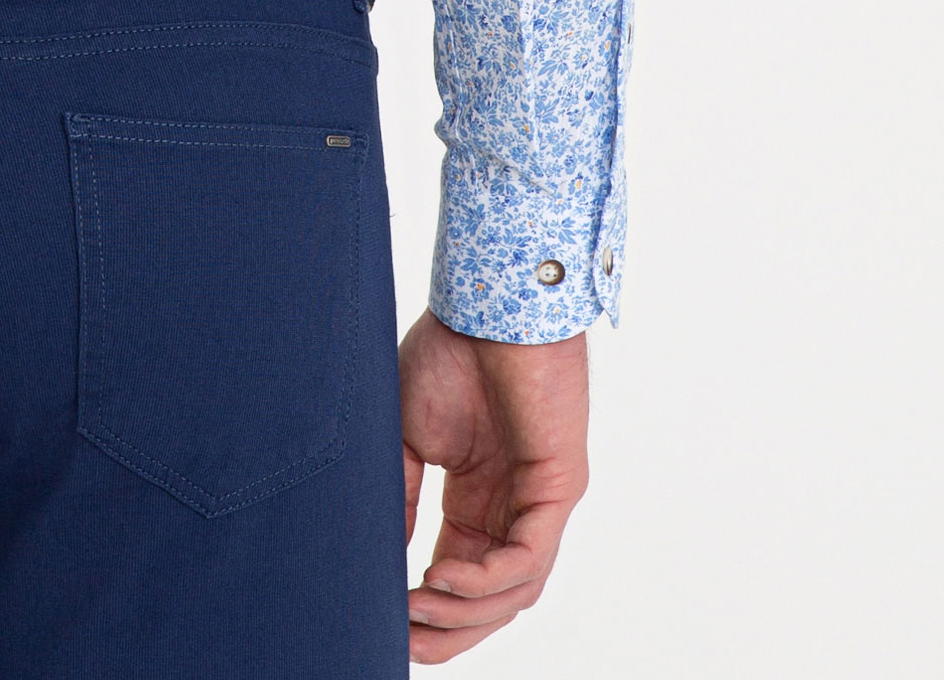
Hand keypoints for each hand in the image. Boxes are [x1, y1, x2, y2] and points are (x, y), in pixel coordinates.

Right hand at [398, 309, 588, 661]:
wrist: (485, 301)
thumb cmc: (450, 352)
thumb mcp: (409, 437)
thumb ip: (400, 497)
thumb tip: (383, 559)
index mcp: (481, 497)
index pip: (462, 575)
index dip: (429, 608)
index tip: (386, 621)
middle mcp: (515, 507)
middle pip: (491, 599)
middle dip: (449, 629)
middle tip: (403, 641)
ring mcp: (541, 501)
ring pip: (513, 590)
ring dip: (465, 611)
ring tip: (415, 607)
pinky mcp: (559, 487)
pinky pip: (529, 557)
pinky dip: (488, 578)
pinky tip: (443, 576)